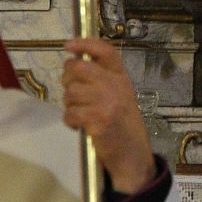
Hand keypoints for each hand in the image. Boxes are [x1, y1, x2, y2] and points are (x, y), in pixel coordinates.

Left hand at [60, 38, 157, 194]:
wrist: (134, 157)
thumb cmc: (123, 126)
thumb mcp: (121, 97)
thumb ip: (103, 80)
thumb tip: (73, 64)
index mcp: (122, 79)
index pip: (106, 52)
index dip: (85, 44)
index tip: (68, 46)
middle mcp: (115, 87)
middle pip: (78, 68)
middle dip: (67, 79)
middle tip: (71, 91)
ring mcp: (107, 103)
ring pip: (71, 93)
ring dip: (69, 105)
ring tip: (80, 114)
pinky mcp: (98, 120)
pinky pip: (70, 113)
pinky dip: (70, 121)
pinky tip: (80, 126)